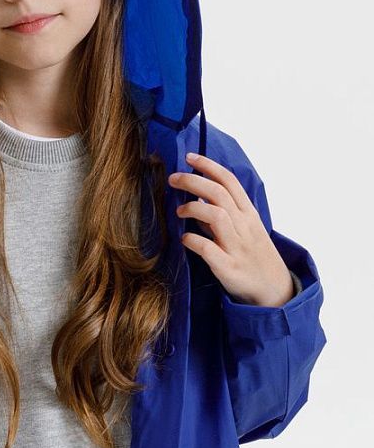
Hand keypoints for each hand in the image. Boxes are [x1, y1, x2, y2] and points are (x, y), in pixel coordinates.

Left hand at [168, 152, 294, 307]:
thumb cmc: (255, 255)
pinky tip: (184, 239)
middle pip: (218, 194)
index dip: (209, 166)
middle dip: (193, 181)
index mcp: (248, 214)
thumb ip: (223, 212)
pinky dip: (192, 240)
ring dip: (192, 209)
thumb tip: (195, 196)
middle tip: (173, 179)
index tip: (189, 157)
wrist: (275, 291)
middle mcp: (244, 226)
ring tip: (178, 211)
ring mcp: (237, 247)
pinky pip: (208, 249)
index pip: (229, 181)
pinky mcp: (228, 267)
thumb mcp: (245, 229)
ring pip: (216, 216)